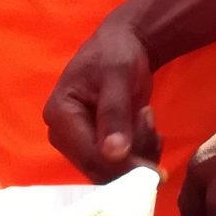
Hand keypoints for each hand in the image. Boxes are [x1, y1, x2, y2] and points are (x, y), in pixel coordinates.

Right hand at [43, 15, 161, 180]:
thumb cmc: (116, 54)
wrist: (123, 44)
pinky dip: (140, 154)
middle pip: (100, 169)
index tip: (156, 169)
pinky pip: (120, 166)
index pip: (89, 156)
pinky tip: (147, 128)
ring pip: (113, 171)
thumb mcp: (117, 76)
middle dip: (133, 159)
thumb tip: (113, 153)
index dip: (123, 166)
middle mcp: (63, 135)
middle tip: (154, 129)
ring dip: (140, 154)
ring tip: (148, 118)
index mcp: (59, 115)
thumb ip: (114, 113)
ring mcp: (78, 143)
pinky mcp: (95, 147)